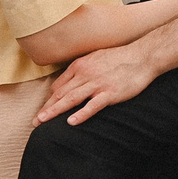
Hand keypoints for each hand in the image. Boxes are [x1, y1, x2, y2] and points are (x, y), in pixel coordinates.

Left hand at [35, 40, 158, 126]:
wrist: (143, 56)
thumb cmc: (120, 57)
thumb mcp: (96, 58)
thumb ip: (82, 69)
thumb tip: (68, 81)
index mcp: (80, 65)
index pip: (59, 85)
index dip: (50, 99)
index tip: (43, 110)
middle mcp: (85, 74)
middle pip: (61, 93)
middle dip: (46, 108)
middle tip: (35, 121)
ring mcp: (98, 84)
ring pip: (71, 99)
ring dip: (55, 111)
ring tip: (43, 121)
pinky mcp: (110, 93)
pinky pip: (93, 105)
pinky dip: (81, 114)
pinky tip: (71, 122)